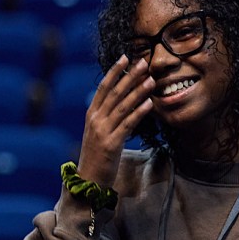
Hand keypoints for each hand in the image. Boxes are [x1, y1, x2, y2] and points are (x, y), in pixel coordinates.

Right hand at [76, 55, 155, 187]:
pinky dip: (139, 112)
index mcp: (91, 115)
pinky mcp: (111, 144)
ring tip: (150, 79)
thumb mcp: (100, 134)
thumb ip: (109, 118)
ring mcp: (102, 131)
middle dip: (129, 76)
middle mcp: (95, 120)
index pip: (103, 87)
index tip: (125, 57)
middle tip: (143, 62)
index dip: (114, 71)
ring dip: (137, 91)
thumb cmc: (97, 158)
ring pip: (122, 106)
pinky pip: (127, 124)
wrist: (87, 182)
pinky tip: (150, 103)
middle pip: (114, 93)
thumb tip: (126, 105)